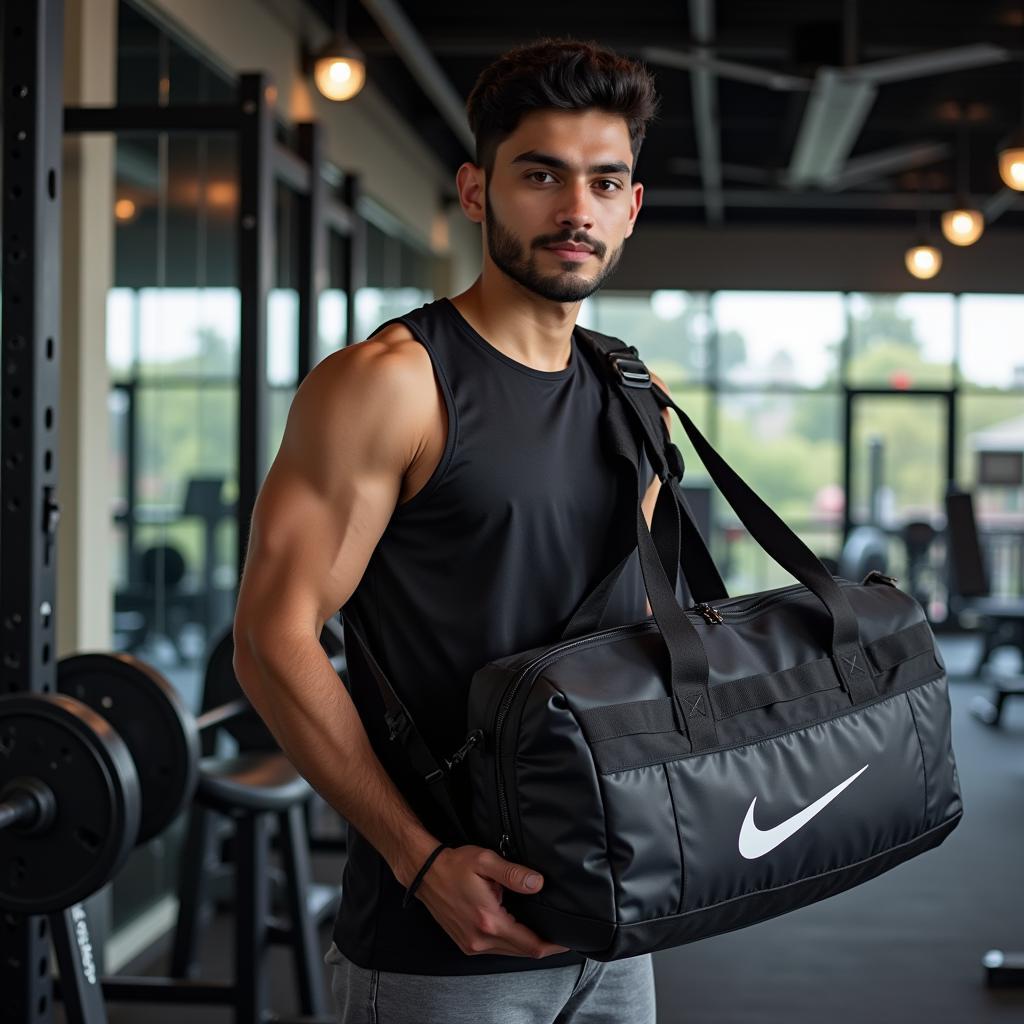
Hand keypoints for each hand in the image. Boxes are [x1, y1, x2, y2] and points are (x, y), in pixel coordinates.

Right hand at [413, 844, 571, 957]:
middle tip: (561, 934)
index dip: (553, 945)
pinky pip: (497, 950)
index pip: (531, 944)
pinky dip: (511, 943)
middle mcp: (480, 939)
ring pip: (510, 953)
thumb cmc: (454, 865)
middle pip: (523, 952)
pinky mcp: (466, 944)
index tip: (568, 940)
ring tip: (542, 929)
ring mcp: (472, 945)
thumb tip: (537, 883)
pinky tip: (518, 928)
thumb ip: (513, 874)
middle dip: (544, 945)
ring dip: (527, 944)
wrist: (425, 874)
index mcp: (489, 921)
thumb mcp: (485, 861)